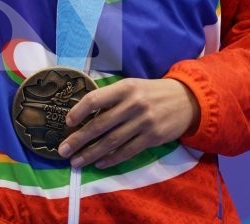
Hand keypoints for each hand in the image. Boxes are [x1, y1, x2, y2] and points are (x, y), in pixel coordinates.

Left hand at [58, 77, 199, 168]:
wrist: (185, 100)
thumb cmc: (152, 92)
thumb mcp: (132, 86)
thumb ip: (112, 97)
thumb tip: (85, 111)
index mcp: (125, 87)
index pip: (96, 99)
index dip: (79, 111)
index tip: (67, 122)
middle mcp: (133, 104)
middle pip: (100, 125)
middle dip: (79, 139)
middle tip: (63, 150)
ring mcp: (143, 122)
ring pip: (111, 142)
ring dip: (91, 153)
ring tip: (76, 161)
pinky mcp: (152, 138)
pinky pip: (127, 151)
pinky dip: (111, 159)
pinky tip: (99, 164)